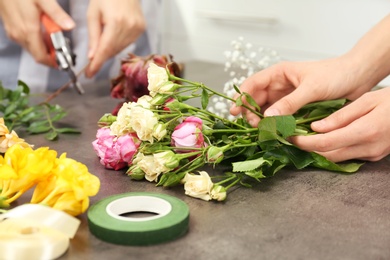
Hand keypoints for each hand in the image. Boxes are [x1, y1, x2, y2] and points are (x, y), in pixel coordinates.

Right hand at [0, 0, 74, 65]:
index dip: (53, 62)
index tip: (64, 60)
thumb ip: (57, 14)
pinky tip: (42, 29)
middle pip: (37, 54)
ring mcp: (13, 32)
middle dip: (50, 54)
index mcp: (29, 31)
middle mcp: (19, 35)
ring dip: (43, 46)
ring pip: (31, 47)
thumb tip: (71, 27)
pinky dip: (35, 39)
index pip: (41, 57)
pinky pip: (25, 39)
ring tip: (54, 36)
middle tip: (62, 46)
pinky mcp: (10, 27)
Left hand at [85, 0, 145, 77]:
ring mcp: (138, 29)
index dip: (96, 64)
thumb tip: (92, 57)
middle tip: (92, 59)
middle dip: (101, 56)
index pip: (105, 50)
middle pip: (113, 51)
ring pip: (120, 49)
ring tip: (105, 37)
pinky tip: (115, 34)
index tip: (89, 74)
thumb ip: (93, 37)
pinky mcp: (142, 29)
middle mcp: (129, 27)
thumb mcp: (93, 14)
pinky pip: (127, 43)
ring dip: (110, 49)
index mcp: (116, 22)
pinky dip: (118, 43)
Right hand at [230, 57, 375, 126]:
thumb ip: (290, 103)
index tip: (235, 111)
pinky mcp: (295, 109)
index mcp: (278, 74)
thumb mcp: (312, 88)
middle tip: (255, 126)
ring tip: (264, 132)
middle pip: (255, 101)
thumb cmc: (336, 75)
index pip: (252, 84)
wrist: (358, 77)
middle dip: (251, 113)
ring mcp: (286, 98)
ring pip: (266, 111)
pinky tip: (275, 133)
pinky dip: (276, 126)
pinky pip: (279, 118)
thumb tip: (269, 118)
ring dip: (263, 122)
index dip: (241, 97)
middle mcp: (279, 86)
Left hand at [291, 87, 389, 161]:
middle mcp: (369, 148)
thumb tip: (316, 128)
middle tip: (291, 140)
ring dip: (319, 152)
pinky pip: (348, 157)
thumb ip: (340, 116)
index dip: (304, 143)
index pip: (325, 143)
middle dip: (308, 150)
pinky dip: (333, 150)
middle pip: (329, 155)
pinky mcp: (375, 156)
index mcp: (365, 131)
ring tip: (303, 140)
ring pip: (337, 159)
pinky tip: (324, 141)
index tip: (290, 138)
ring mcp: (373, 155)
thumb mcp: (367, 100)